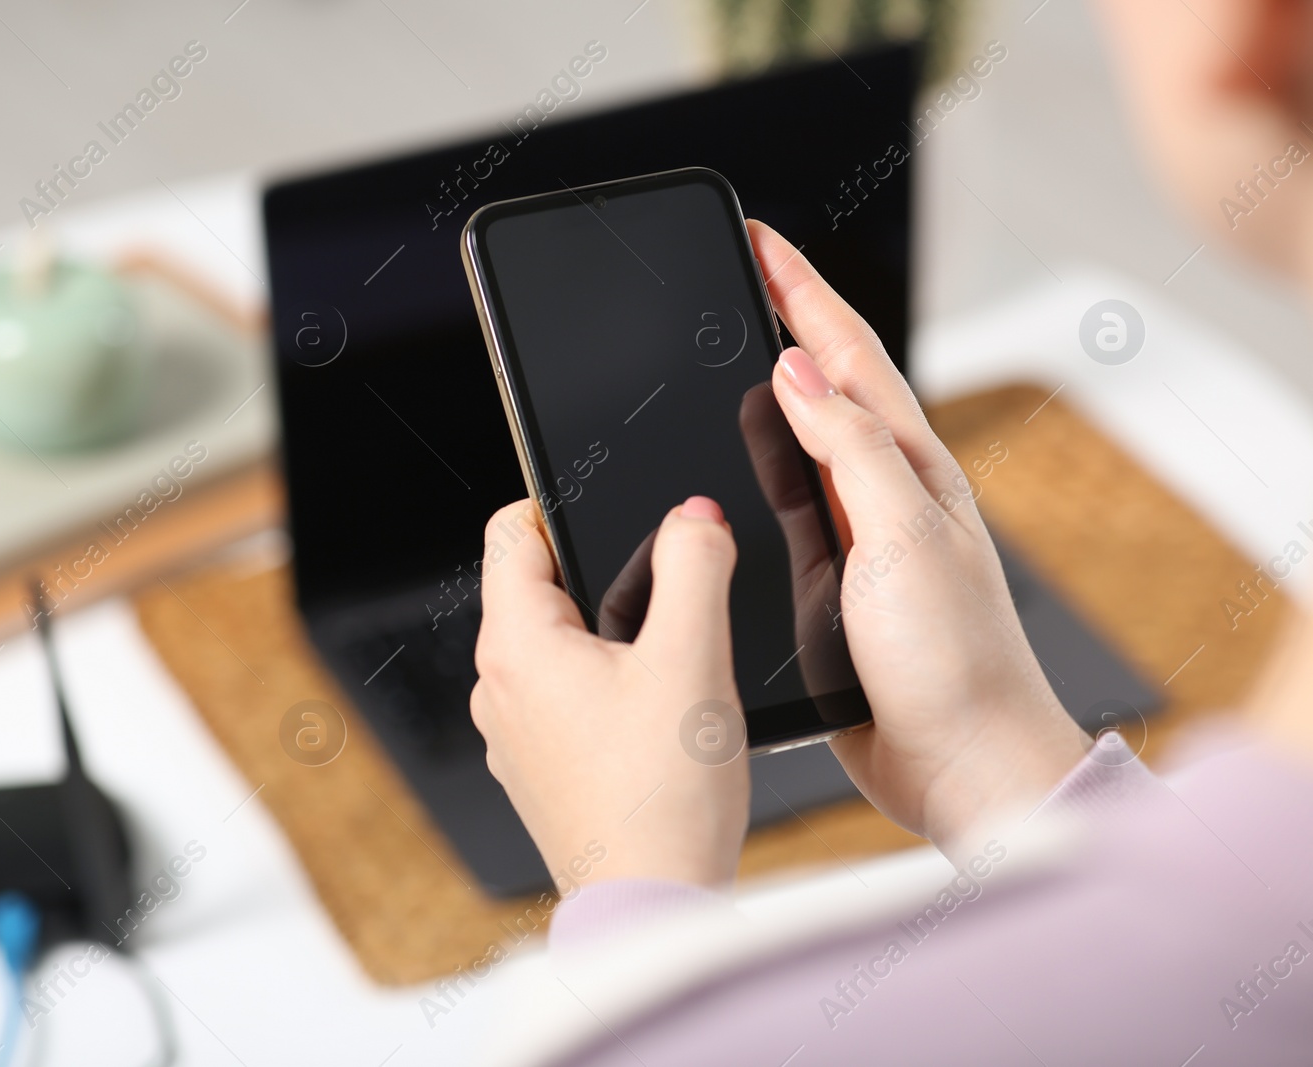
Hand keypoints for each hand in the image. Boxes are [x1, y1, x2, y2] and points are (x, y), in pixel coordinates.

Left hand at [471, 497, 749, 888]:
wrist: (651, 907)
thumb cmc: (662, 797)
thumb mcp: (693, 657)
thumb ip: (695, 567)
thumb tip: (694, 516)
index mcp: (515, 645)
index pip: (510, 532)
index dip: (559, 505)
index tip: (612, 512)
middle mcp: (497, 687)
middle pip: (536, 588)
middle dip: (602, 574)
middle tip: (667, 593)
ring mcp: (512, 734)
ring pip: (555, 645)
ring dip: (609, 634)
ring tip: (671, 661)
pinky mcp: (538, 770)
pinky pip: (562, 698)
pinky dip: (605, 687)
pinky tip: (657, 717)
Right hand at [749, 220, 1088, 855]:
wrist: (965, 765)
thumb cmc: (954, 660)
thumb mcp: (904, 538)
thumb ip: (851, 452)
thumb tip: (797, 372)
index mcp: (910, 466)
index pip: (846, 353)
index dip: (800, 289)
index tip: (757, 237)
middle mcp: (883, 491)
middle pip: (823, 383)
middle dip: (781, 318)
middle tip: (733, 270)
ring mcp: (856, 537)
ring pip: (798, 441)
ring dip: (762, 387)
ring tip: (720, 347)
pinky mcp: (826, 586)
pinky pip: (782, 506)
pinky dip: (752, 469)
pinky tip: (725, 470)